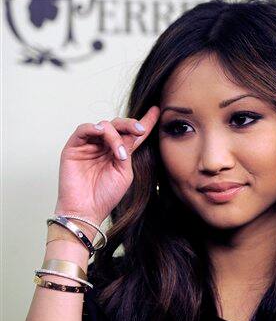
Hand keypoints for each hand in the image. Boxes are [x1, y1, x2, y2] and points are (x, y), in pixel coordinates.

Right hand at [53, 106, 160, 228]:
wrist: (87, 210)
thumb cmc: (106, 195)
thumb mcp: (124, 171)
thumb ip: (128, 151)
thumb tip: (134, 132)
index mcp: (118, 153)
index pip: (132, 134)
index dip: (145, 122)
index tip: (156, 110)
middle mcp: (104, 146)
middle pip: (118, 126)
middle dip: (130, 124)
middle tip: (140, 130)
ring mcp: (89, 145)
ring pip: (104, 126)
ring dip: (114, 135)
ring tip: (119, 153)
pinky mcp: (74, 147)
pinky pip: (84, 129)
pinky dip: (94, 128)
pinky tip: (103, 134)